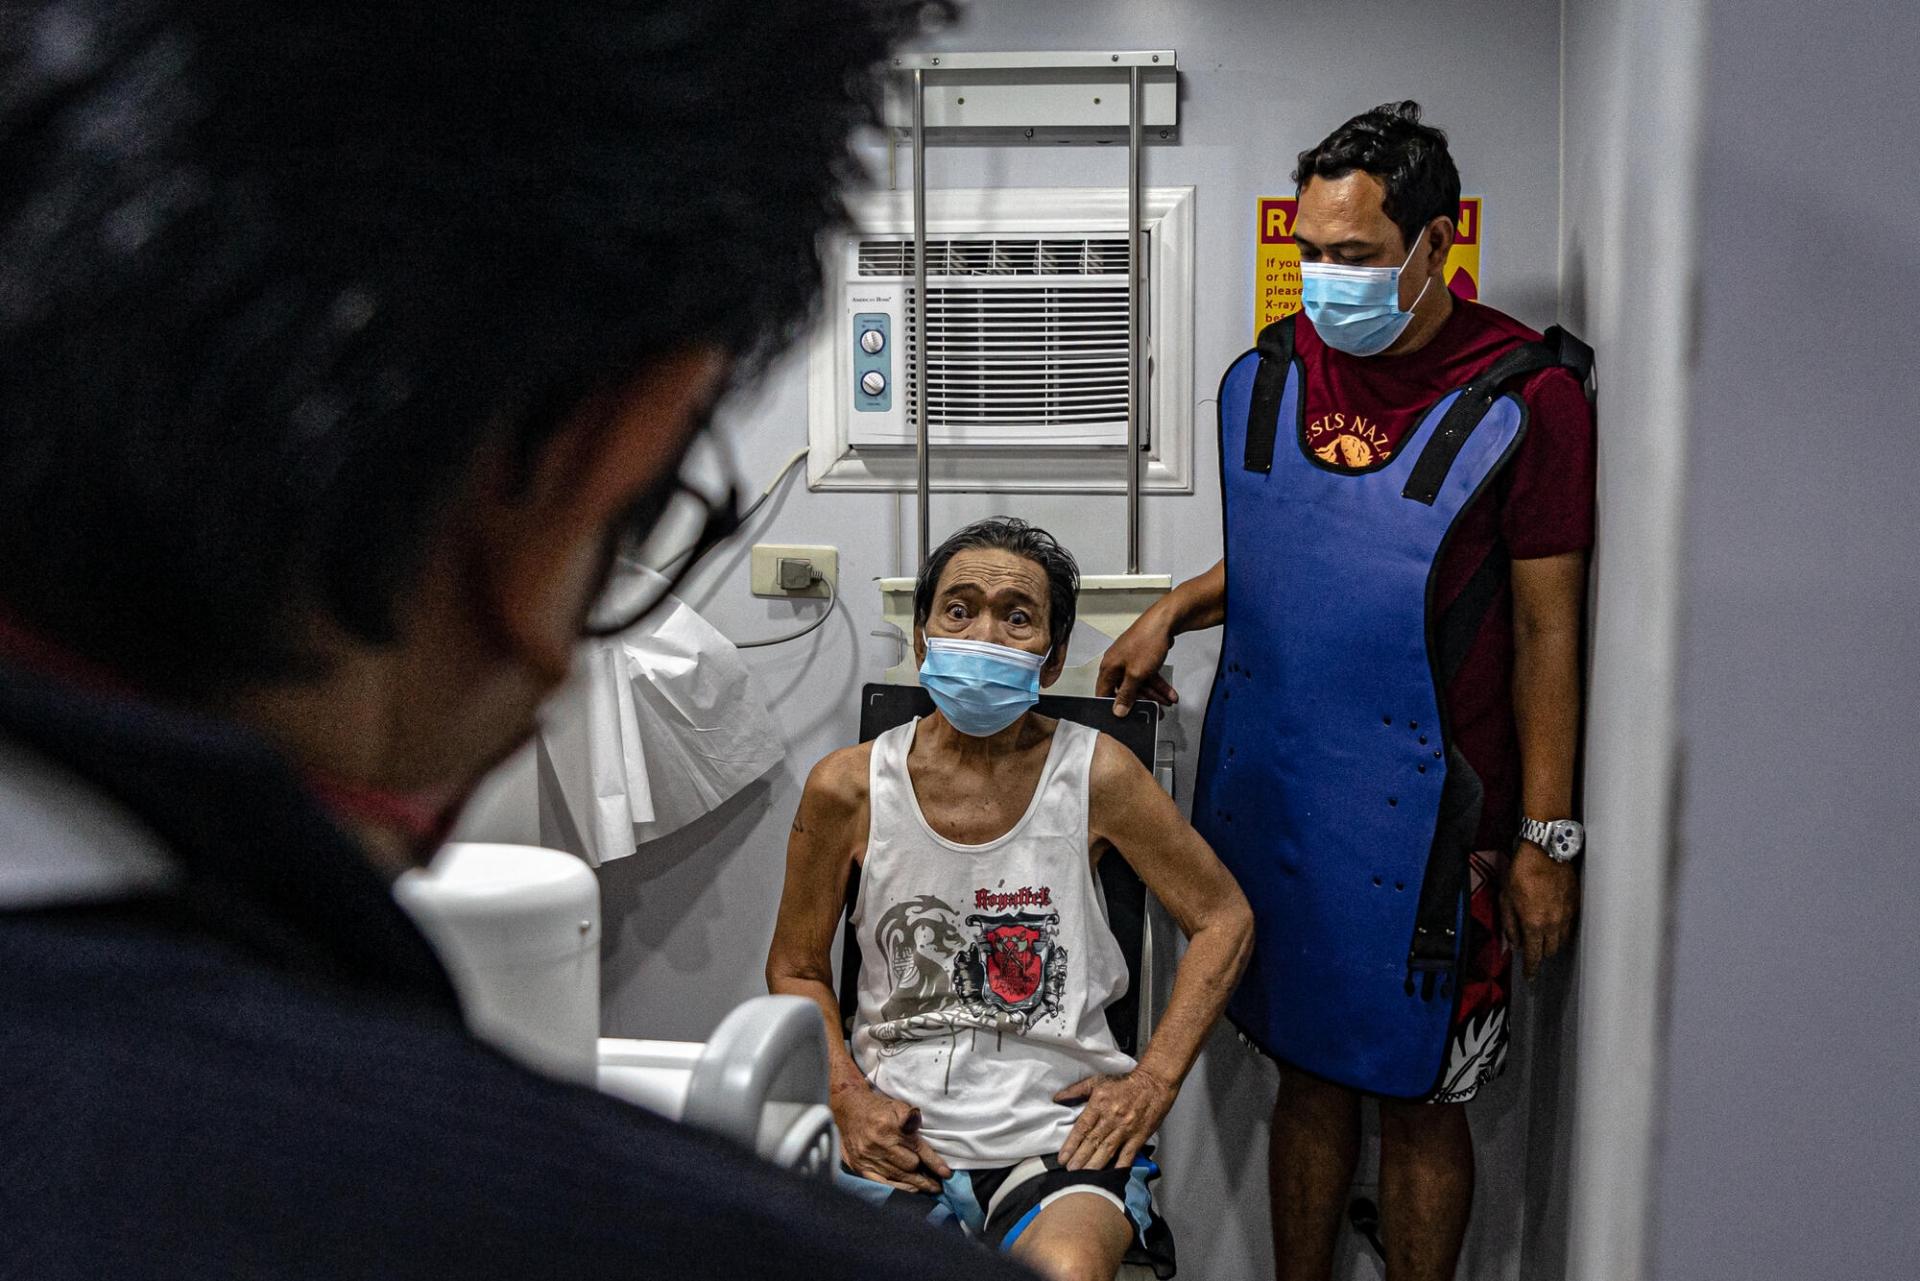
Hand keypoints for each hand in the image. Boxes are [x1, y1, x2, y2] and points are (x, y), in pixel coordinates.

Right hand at [831, 1084, 950, 1192]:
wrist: (849, 1109)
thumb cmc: (878, 1108)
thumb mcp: (897, 1105)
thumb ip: (911, 1115)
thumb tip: (918, 1123)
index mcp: (889, 1127)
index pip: (918, 1148)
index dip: (934, 1162)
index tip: (946, 1174)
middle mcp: (878, 1144)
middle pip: (910, 1165)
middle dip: (924, 1173)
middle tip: (938, 1181)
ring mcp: (868, 1157)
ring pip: (898, 1176)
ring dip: (916, 1183)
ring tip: (930, 1188)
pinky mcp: (860, 1167)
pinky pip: (883, 1183)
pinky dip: (899, 1188)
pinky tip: (911, 1190)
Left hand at [1054, 1067, 1175, 1169]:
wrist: (1154, 1083)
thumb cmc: (1124, 1083)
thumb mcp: (1097, 1081)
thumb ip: (1076, 1090)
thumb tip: (1057, 1098)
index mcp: (1099, 1103)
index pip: (1082, 1127)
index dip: (1071, 1144)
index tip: (1062, 1158)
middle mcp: (1111, 1117)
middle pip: (1093, 1141)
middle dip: (1080, 1158)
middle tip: (1070, 1171)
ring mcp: (1126, 1129)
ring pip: (1107, 1150)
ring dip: (1094, 1164)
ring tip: (1084, 1176)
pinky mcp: (1139, 1136)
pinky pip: (1128, 1154)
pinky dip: (1120, 1166)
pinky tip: (1111, 1175)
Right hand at [1095, 612, 1178, 716]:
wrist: (1165, 622)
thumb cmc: (1146, 640)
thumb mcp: (1136, 674)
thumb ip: (1126, 694)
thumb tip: (1117, 710)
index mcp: (1109, 667)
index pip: (1104, 693)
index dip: (1112, 706)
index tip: (1123, 717)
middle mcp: (1117, 663)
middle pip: (1125, 690)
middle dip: (1142, 701)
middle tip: (1153, 711)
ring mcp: (1130, 659)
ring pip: (1139, 683)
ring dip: (1154, 694)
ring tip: (1165, 702)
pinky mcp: (1142, 657)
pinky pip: (1148, 675)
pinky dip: (1158, 685)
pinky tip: (1168, 692)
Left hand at [1501, 843, 1579, 978]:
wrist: (1545, 853)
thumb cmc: (1520, 874)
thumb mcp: (1506, 899)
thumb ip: (1510, 925)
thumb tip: (1516, 944)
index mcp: (1534, 924)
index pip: (1535, 955)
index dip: (1532, 969)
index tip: (1530, 977)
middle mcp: (1554, 924)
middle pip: (1550, 951)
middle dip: (1541, 953)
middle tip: (1533, 948)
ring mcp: (1568, 915)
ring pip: (1563, 941)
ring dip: (1553, 943)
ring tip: (1544, 936)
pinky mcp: (1576, 906)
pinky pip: (1571, 927)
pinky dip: (1563, 930)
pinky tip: (1556, 924)